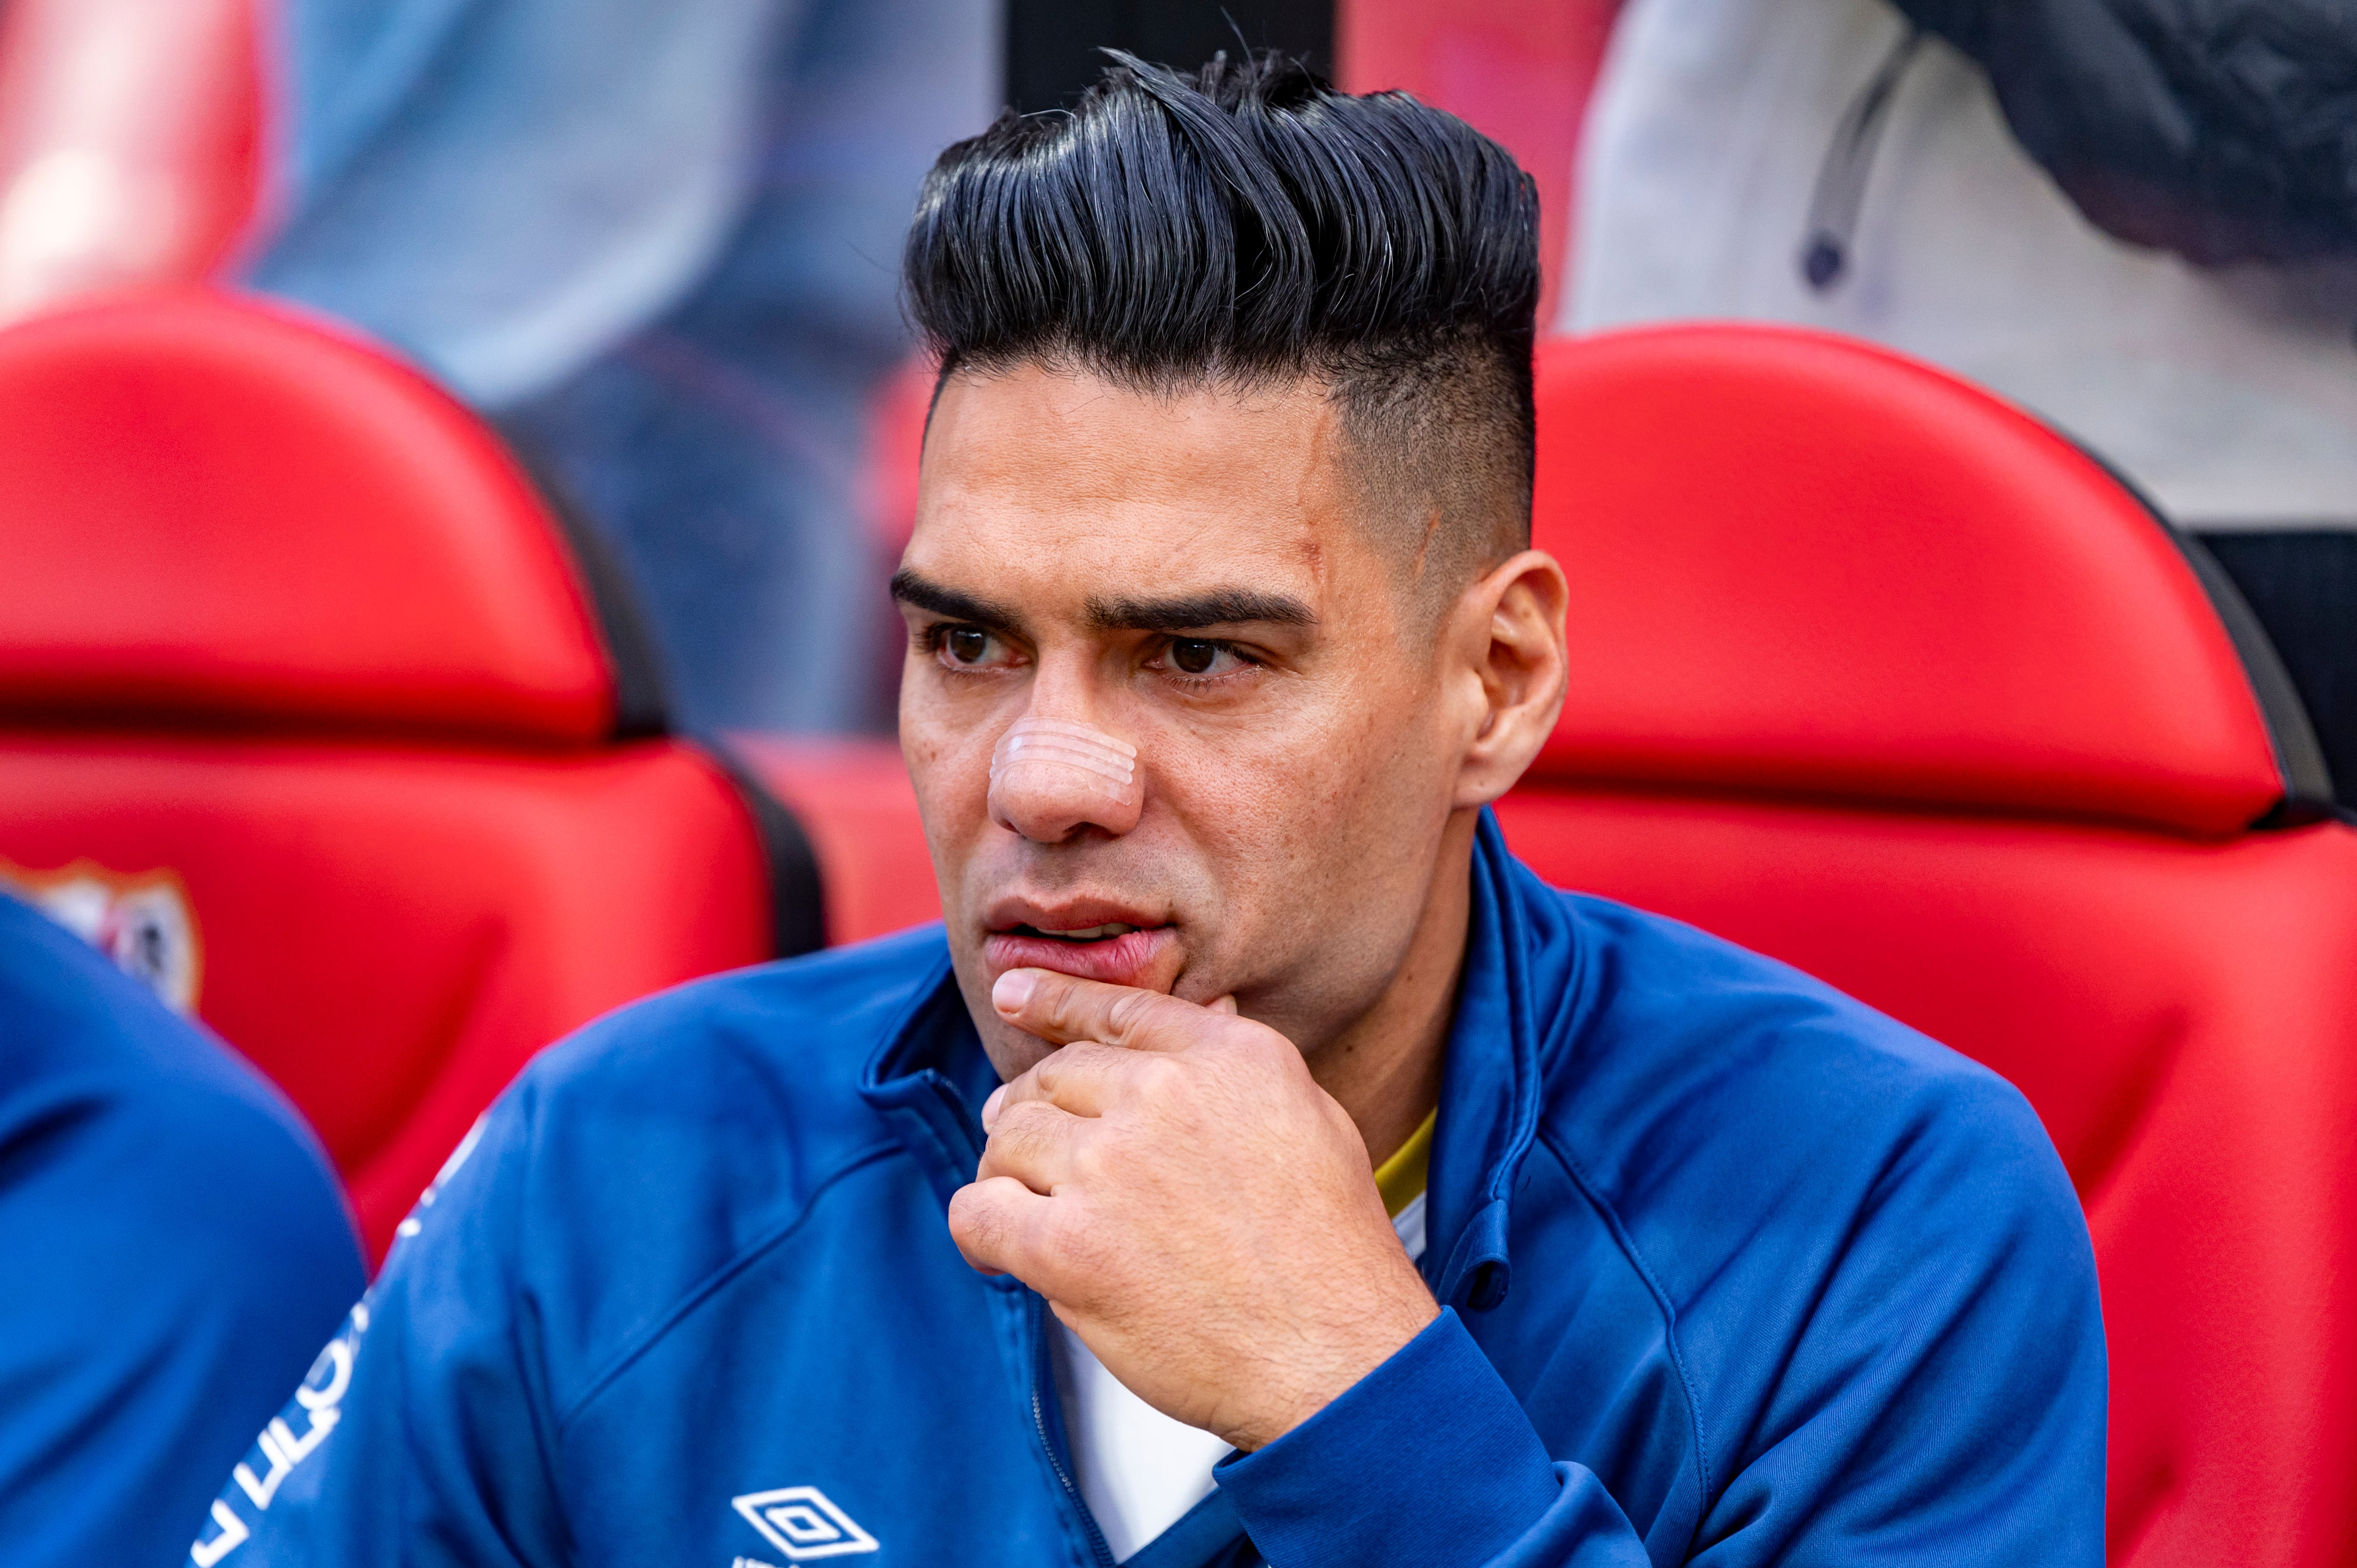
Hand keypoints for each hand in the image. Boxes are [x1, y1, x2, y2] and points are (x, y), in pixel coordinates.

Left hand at [947, 967, 1438, 1450]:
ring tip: (1028, 1212)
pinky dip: (977, 1232)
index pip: (1115, 1010)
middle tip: (1030, 1154)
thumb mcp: (1310, 1118)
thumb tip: (1208, 1007)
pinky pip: (979, 1213)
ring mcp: (1109, 1167)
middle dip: (1032, 1112)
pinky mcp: (1069, 1247)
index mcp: (1227, 1056)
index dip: (1051, 1000)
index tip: (1012, 996)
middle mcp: (1162, 1094)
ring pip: (1007, 1140)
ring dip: (1007, 1174)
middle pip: (1050, 1077)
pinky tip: (997, 1254)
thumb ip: (1240, 1068)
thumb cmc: (1330, 1251)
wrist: (1335, 1354)